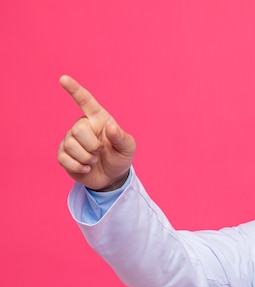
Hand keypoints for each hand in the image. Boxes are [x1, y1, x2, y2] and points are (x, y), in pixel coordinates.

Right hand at [57, 75, 135, 190]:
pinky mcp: (63, 154)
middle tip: (100, 152)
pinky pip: (64, 158)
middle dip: (92, 145)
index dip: (74, 89)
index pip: (86, 101)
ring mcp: (70, 139)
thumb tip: (111, 128)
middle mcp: (82, 126)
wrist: (111, 177)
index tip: (63, 78)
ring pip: (70, 145)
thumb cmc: (120, 157)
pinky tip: (86, 168)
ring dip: (86, 158)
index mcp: (98, 119)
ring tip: (94, 160)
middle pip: (78, 129)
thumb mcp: (128, 148)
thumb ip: (122, 138)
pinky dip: (78, 167)